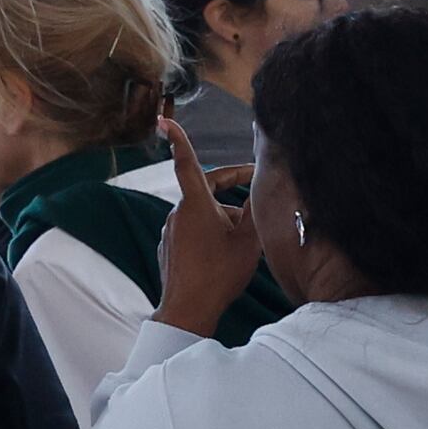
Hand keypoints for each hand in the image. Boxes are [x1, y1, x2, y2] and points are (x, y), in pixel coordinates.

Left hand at [152, 118, 263, 333]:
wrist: (188, 308)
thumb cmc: (220, 272)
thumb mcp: (249, 239)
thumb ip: (255, 209)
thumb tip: (263, 187)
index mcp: (196, 204)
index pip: (187, 163)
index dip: (179, 139)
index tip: (164, 120)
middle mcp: (179, 212)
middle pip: (205, 187)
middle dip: (232, 183)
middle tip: (258, 182)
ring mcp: (172, 230)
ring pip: (203, 211)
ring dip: (225, 213)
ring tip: (250, 232)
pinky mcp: (170, 246)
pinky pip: (195, 229)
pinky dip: (214, 229)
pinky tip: (230, 250)